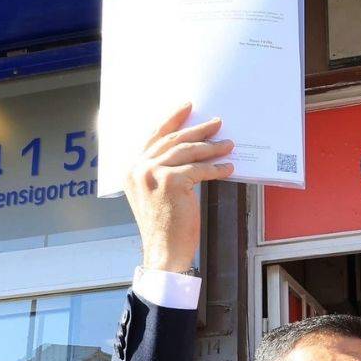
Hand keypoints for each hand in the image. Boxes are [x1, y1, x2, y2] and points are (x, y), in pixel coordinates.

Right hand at [126, 103, 234, 273]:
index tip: (188, 108)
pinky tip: (227, 168)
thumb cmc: (164, 227)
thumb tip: (188, 150)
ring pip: (188, 152)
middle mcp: (139, 168)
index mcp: (132, 169)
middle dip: (199, 131)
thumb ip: (161, 171)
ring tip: (228, 145)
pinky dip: (216, 168)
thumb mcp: (155, 194)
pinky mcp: (171, 181)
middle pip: (174, 141)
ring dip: (212, 148)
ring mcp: (153, 173)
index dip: (173, 120)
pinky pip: (200, 169)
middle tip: (217, 124)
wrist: (163, 252)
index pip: (155, 137)